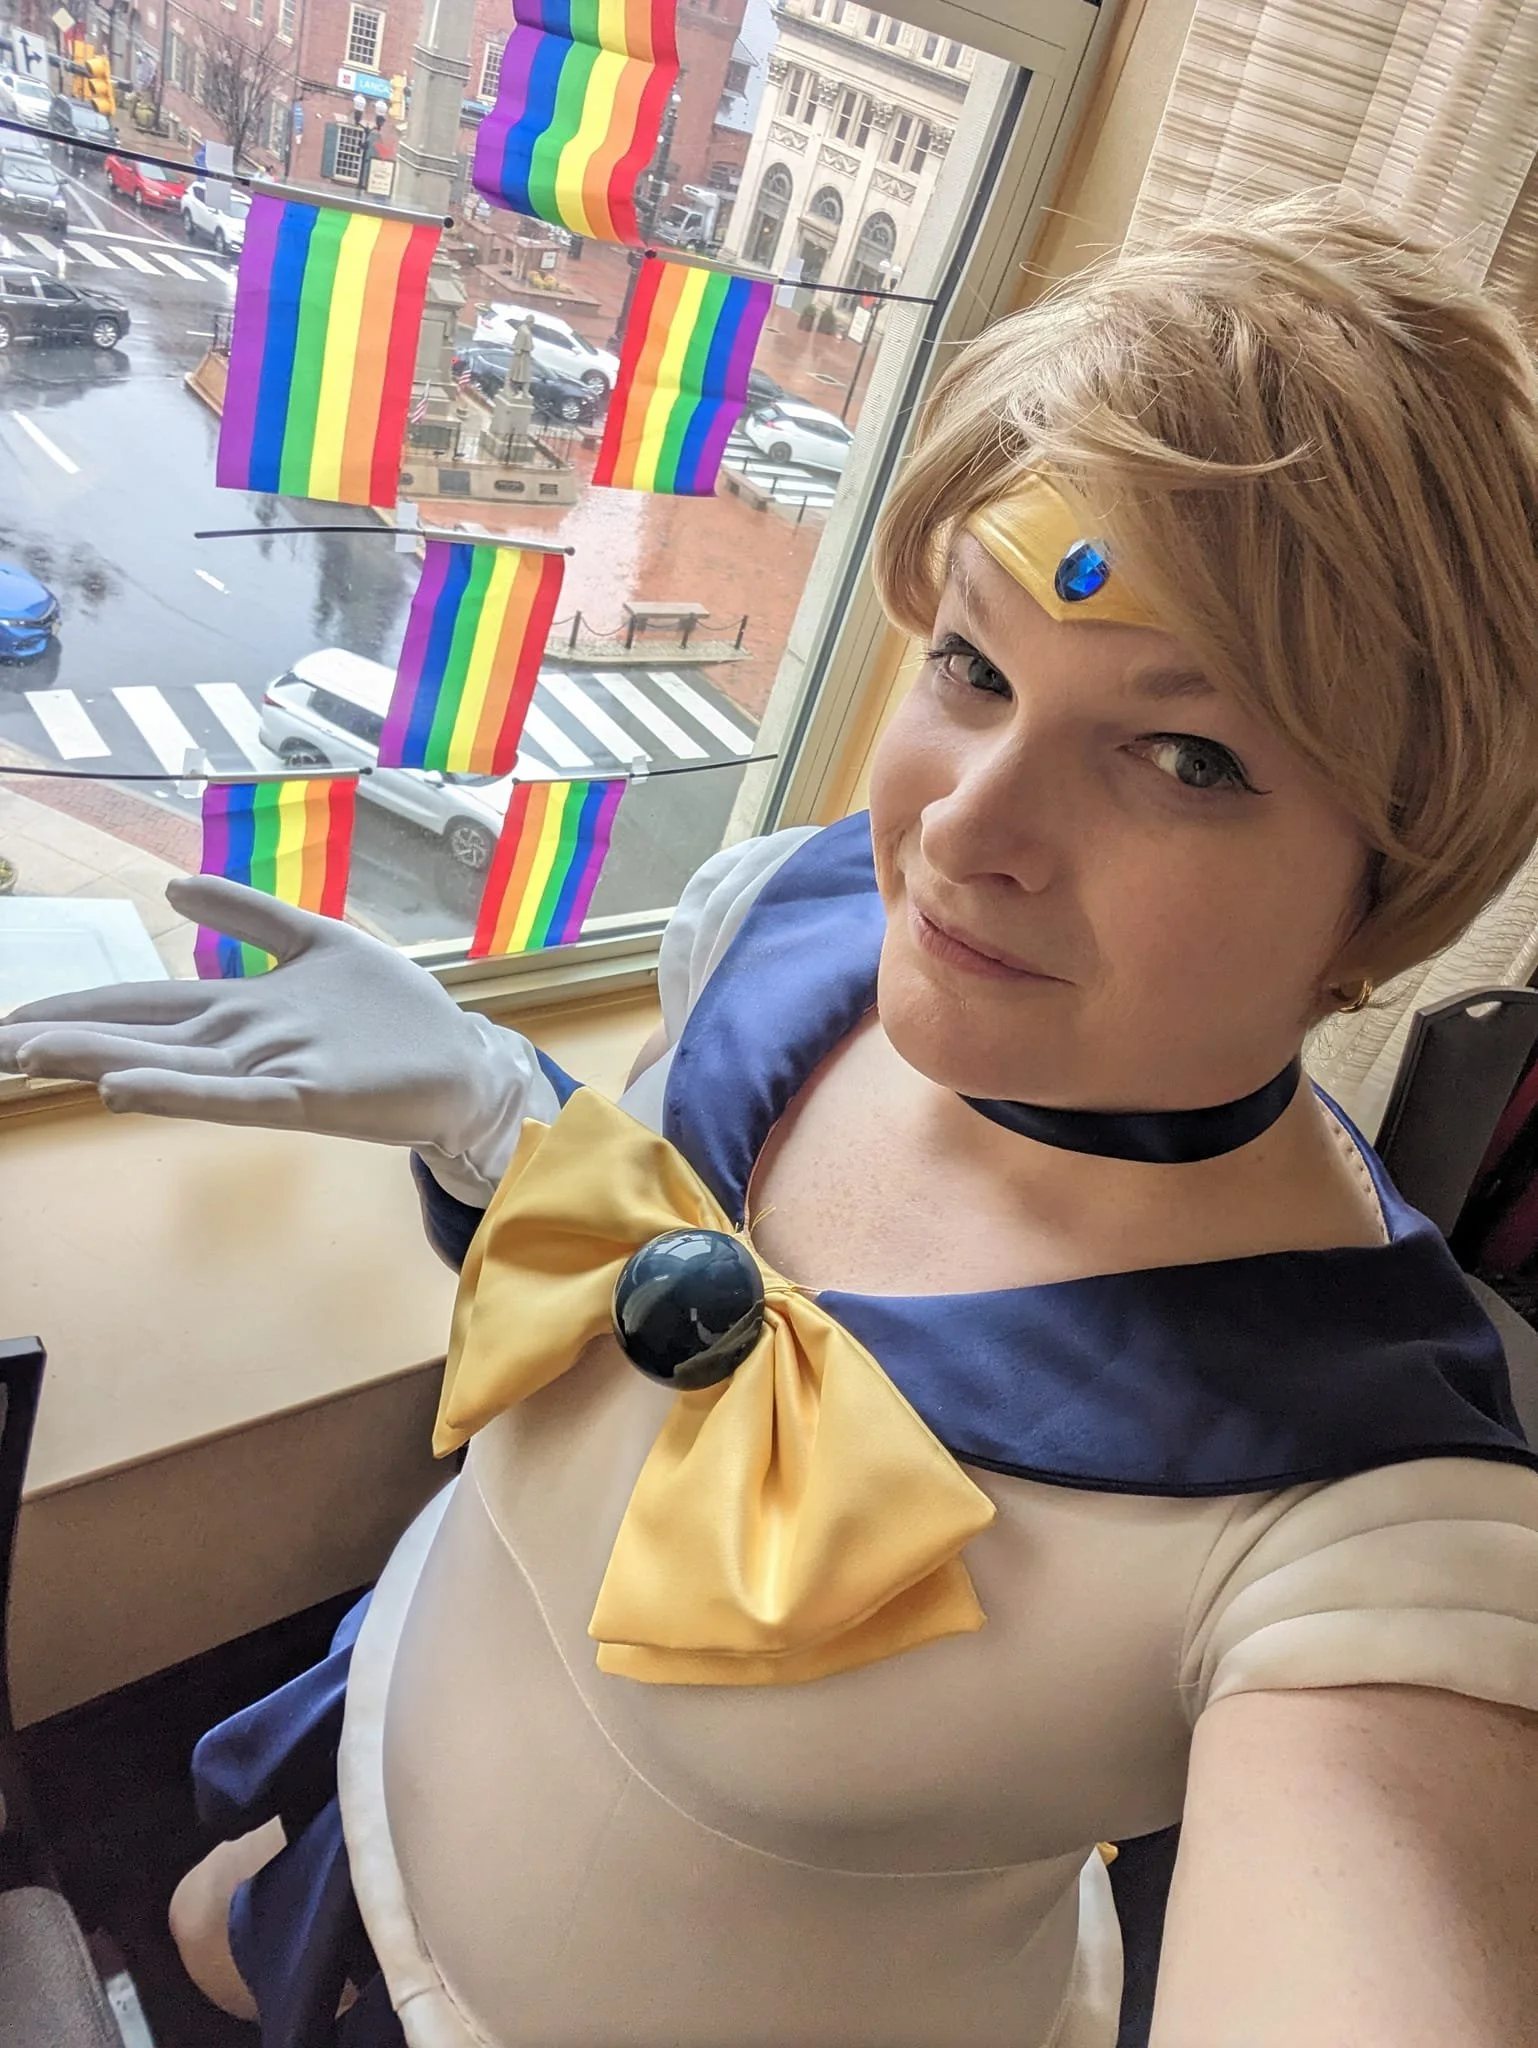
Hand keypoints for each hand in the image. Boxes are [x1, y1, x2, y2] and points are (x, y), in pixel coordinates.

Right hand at [0, 876, 552, 1200]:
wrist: (464, 1063)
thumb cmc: (393, 1017)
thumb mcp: (316, 941)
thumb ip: (247, 915)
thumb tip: (172, 882)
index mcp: (242, 1008)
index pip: (144, 1002)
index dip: (81, 1006)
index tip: (13, 1017)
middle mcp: (245, 1042)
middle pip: (141, 1033)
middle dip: (68, 1038)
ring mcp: (273, 1070)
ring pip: (171, 1063)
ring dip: (101, 1059)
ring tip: (32, 1058)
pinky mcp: (310, 1096)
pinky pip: (234, 1097)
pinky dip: (179, 1091)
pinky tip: (124, 1087)